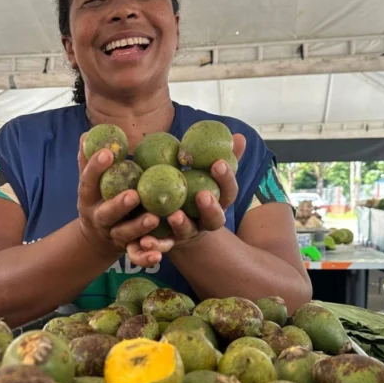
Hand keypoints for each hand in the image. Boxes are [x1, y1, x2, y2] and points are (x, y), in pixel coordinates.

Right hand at [76, 133, 160, 265]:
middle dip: (119, 205)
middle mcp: (98, 219)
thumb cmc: (98, 199)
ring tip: (153, 218)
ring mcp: (113, 236)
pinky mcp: (127, 250)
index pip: (88, 182)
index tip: (109, 152)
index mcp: (88, 199)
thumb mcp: (91, 183)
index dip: (96, 167)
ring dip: (138, 228)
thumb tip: (89, 133)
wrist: (96, 238)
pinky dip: (146, 257)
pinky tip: (159, 254)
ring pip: (124, 234)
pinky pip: (137, 256)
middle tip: (134, 194)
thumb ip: (90, 161)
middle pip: (106, 214)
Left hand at [127, 133, 245, 259]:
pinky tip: (144, 241)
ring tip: (173, 216)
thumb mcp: (206, 172)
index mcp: (219, 203)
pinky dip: (154, 246)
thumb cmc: (195, 187)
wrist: (176, 222)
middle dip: (210, 207)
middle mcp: (206, 222)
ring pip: (187, 232)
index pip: (228, 191)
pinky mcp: (167, 243)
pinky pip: (161, 246)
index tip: (218, 162)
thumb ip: (224, 157)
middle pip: (214, 219)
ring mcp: (187, 234)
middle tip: (201, 194)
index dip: (226, 179)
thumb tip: (239, 136)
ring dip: (181, 225)